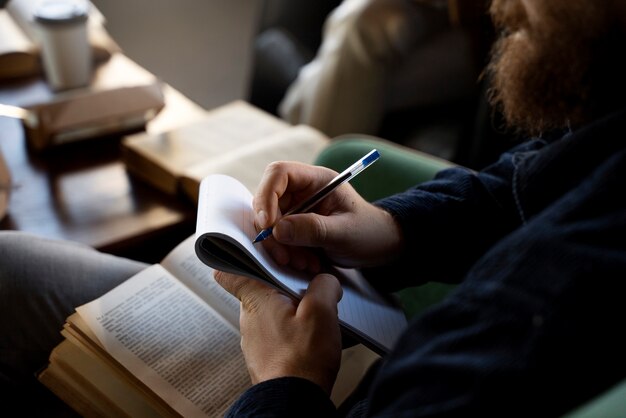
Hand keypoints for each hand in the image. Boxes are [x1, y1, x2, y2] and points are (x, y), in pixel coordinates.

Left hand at [214, 270, 342, 394]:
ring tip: (315, 318)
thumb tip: (326, 281)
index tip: (264, 259)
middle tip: (309, 289)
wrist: (294, 402)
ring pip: (270, 311)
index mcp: (255, 299)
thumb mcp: (321, 311)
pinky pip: (276, 333)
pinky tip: (311, 339)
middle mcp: (249, 318)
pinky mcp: (265, 356)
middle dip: (285, 285)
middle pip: (260, 288)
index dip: (243, 261)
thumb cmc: (302, 359)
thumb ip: (324, 285)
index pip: (228, 272)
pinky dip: (292, 331)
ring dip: (291, 309)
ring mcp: (254, 340)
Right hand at [253, 161, 402, 271]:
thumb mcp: (345, 232)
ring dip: (281, 247)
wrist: (380, 246)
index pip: (279, 174)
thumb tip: (277, 229)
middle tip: (287, 257)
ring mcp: (297, 209)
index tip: (267, 225)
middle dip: (273, 232)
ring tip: (305, 264)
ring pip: (271, 224)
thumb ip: (313, 229)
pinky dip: (286, 253)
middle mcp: (302, 191)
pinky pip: (278, 238)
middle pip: (268, 202)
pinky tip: (307, 264)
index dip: (266, 196)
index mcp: (317, 180)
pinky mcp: (294, 227)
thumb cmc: (369, 232)